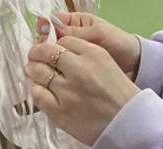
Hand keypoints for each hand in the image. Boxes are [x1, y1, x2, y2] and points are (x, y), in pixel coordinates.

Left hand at [25, 37, 139, 145]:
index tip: (51, 47)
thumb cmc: (121, 95)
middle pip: (46, 52)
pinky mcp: (60, 110)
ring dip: (33, 70)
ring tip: (33, 70)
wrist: (129, 121)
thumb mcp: (108, 64)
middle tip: (34, 55)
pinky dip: (36, 90)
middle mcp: (80, 69)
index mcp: (94, 54)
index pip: (65, 40)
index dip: (55, 43)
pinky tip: (40, 89)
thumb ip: (86, 56)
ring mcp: (68, 90)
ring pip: (38, 72)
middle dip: (37, 52)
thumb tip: (61, 52)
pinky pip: (38, 94)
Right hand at [37, 12, 140, 78]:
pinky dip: (50, 72)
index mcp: (76, 23)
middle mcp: (69, 38)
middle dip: (41, 46)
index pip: (52, 22)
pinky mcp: (71, 71)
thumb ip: (75, 32)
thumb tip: (49, 24)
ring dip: (43, 60)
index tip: (40, 36)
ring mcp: (69, 55)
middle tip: (39, 54)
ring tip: (40, 66)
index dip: (44, 28)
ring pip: (49, 55)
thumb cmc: (119, 43)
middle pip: (47, 39)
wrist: (134, 65)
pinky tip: (46, 76)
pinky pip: (57, 69)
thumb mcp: (98, 33)